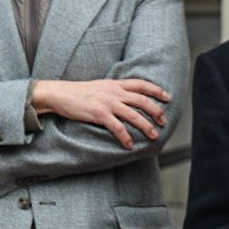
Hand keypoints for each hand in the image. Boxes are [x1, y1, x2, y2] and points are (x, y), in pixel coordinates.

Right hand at [32, 78, 170, 149]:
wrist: (60, 94)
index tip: (168, 97)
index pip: (142, 84)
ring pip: (134, 115)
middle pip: (143, 101)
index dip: (157, 90)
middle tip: (164, 121)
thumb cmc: (80, 92)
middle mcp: (115, 92)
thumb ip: (115, 90)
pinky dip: (126, 137)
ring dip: (146, 126)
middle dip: (157, 111)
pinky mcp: (99, 114)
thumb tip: (128, 97)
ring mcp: (108, 103)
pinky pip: (117, 127)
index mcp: (116, 84)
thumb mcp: (101, 86)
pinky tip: (130, 145)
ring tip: (154, 135)